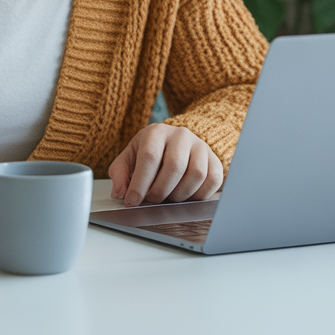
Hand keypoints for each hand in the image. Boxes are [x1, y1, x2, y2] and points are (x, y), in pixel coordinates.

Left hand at [108, 123, 222, 206]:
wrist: (176, 142)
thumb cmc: (150, 152)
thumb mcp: (130, 157)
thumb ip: (120, 173)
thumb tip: (119, 192)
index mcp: (157, 132)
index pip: (149, 157)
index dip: (140, 184)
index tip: (132, 202)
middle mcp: (181, 135)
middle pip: (175, 166)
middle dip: (160, 191)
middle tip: (151, 200)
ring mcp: (200, 146)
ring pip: (196, 175)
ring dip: (179, 194)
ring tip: (168, 197)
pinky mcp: (215, 160)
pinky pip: (213, 181)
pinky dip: (198, 195)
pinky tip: (185, 195)